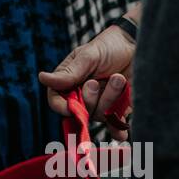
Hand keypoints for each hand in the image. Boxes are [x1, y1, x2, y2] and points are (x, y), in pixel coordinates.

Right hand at [38, 23, 135, 139]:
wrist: (136, 46)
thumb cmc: (109, 47)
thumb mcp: (88, 56)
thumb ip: (69, 72)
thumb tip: (42, 78)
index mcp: (69, 82)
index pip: (57, 102)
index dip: (63, 107)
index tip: (71, 106)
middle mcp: (83, 97)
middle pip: (79, 113)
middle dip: (90, 99)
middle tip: (95, 82)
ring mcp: (100, 104)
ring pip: (99, 116)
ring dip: (110, 99)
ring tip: (119, 79)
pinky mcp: (118, 109)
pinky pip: (116, 124)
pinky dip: (118, 128)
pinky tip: (122, 132)